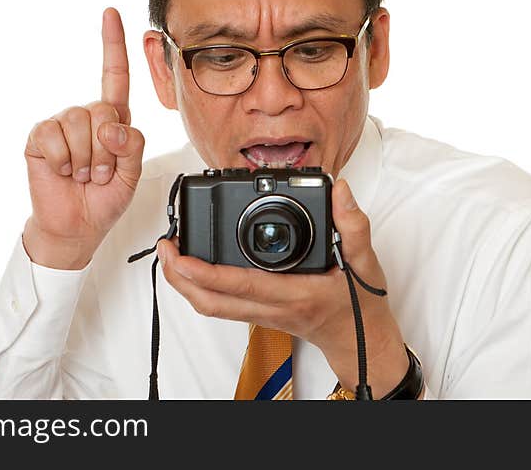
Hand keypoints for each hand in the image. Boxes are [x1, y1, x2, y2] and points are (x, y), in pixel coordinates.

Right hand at [22, 8, 145, 268]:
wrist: (76, 227)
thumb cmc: (104, 199)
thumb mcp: (132, 175)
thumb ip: (132, 147)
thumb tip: (112, 125)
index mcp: (114, 120)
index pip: (115, 76)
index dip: (113, 44)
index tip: (111, 13)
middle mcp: (87, 116)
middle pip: (101, 110)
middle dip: (105, 151)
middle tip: (99, 173)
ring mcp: (61, 125)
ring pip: (79, 123)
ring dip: (85, 159)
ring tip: (81, 174)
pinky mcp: (40, 137)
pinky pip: (54, 137)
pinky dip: (63, 161)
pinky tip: (62, 171)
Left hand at [157, 178, 410, 395]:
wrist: (362, 340)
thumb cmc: (361, 304)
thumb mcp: (366, 262)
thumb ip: (353, 225)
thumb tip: (339, 190)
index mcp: (295, 295)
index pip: (241, 285)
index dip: (205, 272)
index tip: (180, 253)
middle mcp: (273, 309)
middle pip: (212, 302)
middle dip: (179, 277)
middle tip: (165, 247)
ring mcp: (263, 315)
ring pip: (211, 307)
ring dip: (184, 284)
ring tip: (170, 254)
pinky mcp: (259, 315)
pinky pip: (220, 307)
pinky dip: (199, 289)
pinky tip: (193, 269)